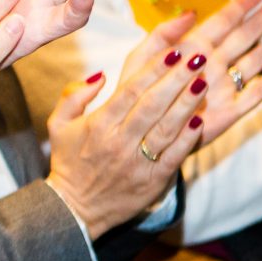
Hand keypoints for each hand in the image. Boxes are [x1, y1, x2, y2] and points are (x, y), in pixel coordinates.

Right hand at [43, 50, 205, 238]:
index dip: (153, 70)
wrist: (74, 207)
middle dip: (176, 80)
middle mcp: (117, 142)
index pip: (129, 91)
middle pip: (152, 105)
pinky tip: (200, 119)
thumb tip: (100, 75)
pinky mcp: (152, 180)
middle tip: (197, 58)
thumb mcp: (58, 125)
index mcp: (97, 125)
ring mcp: (136, 162)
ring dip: (187, 104)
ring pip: (166, 128)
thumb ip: (73, 95)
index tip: (173, 52)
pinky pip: (174, 155)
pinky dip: (188, 138)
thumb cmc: (68, 161)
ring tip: (204, 82)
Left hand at [115, 0, 261, 144]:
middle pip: (245, 35)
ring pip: (255, 60)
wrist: (138, 131)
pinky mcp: (229, 111)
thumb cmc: (138, 93)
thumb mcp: (142, 59)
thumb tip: (190, 12)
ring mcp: (223, 87)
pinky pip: (254, 93)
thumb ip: (163, 35)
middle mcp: (213, 65)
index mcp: (193, 48)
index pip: (222, 21)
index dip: (242, 5)